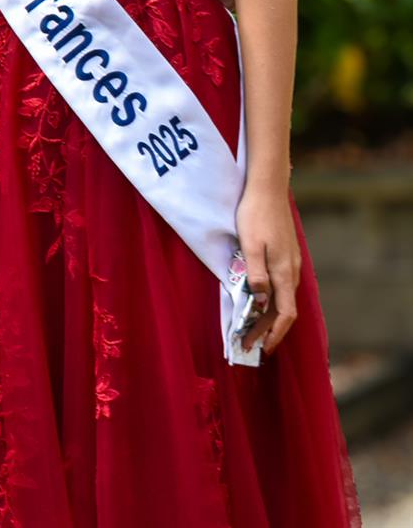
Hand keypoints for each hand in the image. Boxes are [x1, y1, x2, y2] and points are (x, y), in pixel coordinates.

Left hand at [235, 182, 300, 351]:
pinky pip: (280, 286)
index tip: (263, 349)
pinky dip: (269, 301)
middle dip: (266, 330)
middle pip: (283, 310)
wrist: (267, 189)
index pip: (285, 313)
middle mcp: (291, 271)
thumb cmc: (254, 215)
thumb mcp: (250, 245)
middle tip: (248, 344)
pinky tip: (257, 302)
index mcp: (283, 272)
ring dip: (266, 317)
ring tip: (249, 329)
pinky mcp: (285, 256)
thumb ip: (256, 273)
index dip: (274, 333)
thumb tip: (261, 301)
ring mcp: (290, 263)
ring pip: (282, 299)